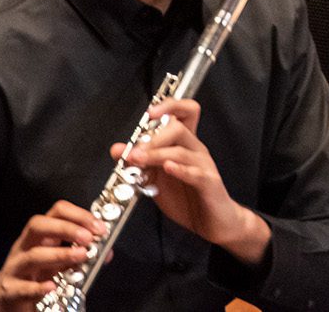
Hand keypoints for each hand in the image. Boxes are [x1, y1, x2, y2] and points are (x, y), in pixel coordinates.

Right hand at [0, 202, 104, 310]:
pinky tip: (51, 286)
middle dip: (65, 228)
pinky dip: (37, 287)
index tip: (98, 226)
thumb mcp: (58, 261)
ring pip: (32, 255)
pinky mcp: (9, 290)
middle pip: (38, 226)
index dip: (78, 215)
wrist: (6, 300)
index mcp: (40, 236)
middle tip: (88, 238)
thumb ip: (79, 253)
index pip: (56, 212)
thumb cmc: (34, 275)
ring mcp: (14, 268)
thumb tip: (105, 251)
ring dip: (59, 254)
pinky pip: (21, 287)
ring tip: (80, 256)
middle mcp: (25, 247)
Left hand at [115, 100, 266, 260]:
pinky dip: (180, 169)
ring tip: (137, 161)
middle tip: (133, 152)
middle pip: (178, 128)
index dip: (170, 106)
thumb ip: (140, 163)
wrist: (211, 222)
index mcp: (185, 144)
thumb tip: (117, 149)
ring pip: (181, 151)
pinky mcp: (208, 183)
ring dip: (156, 154)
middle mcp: (196, 150)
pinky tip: (168, 168)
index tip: (150, 113)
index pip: (185, 113)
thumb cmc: (186, 197)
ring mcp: (204, 165)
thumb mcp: (157, 179)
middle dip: (152, 137)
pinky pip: (195, 173)